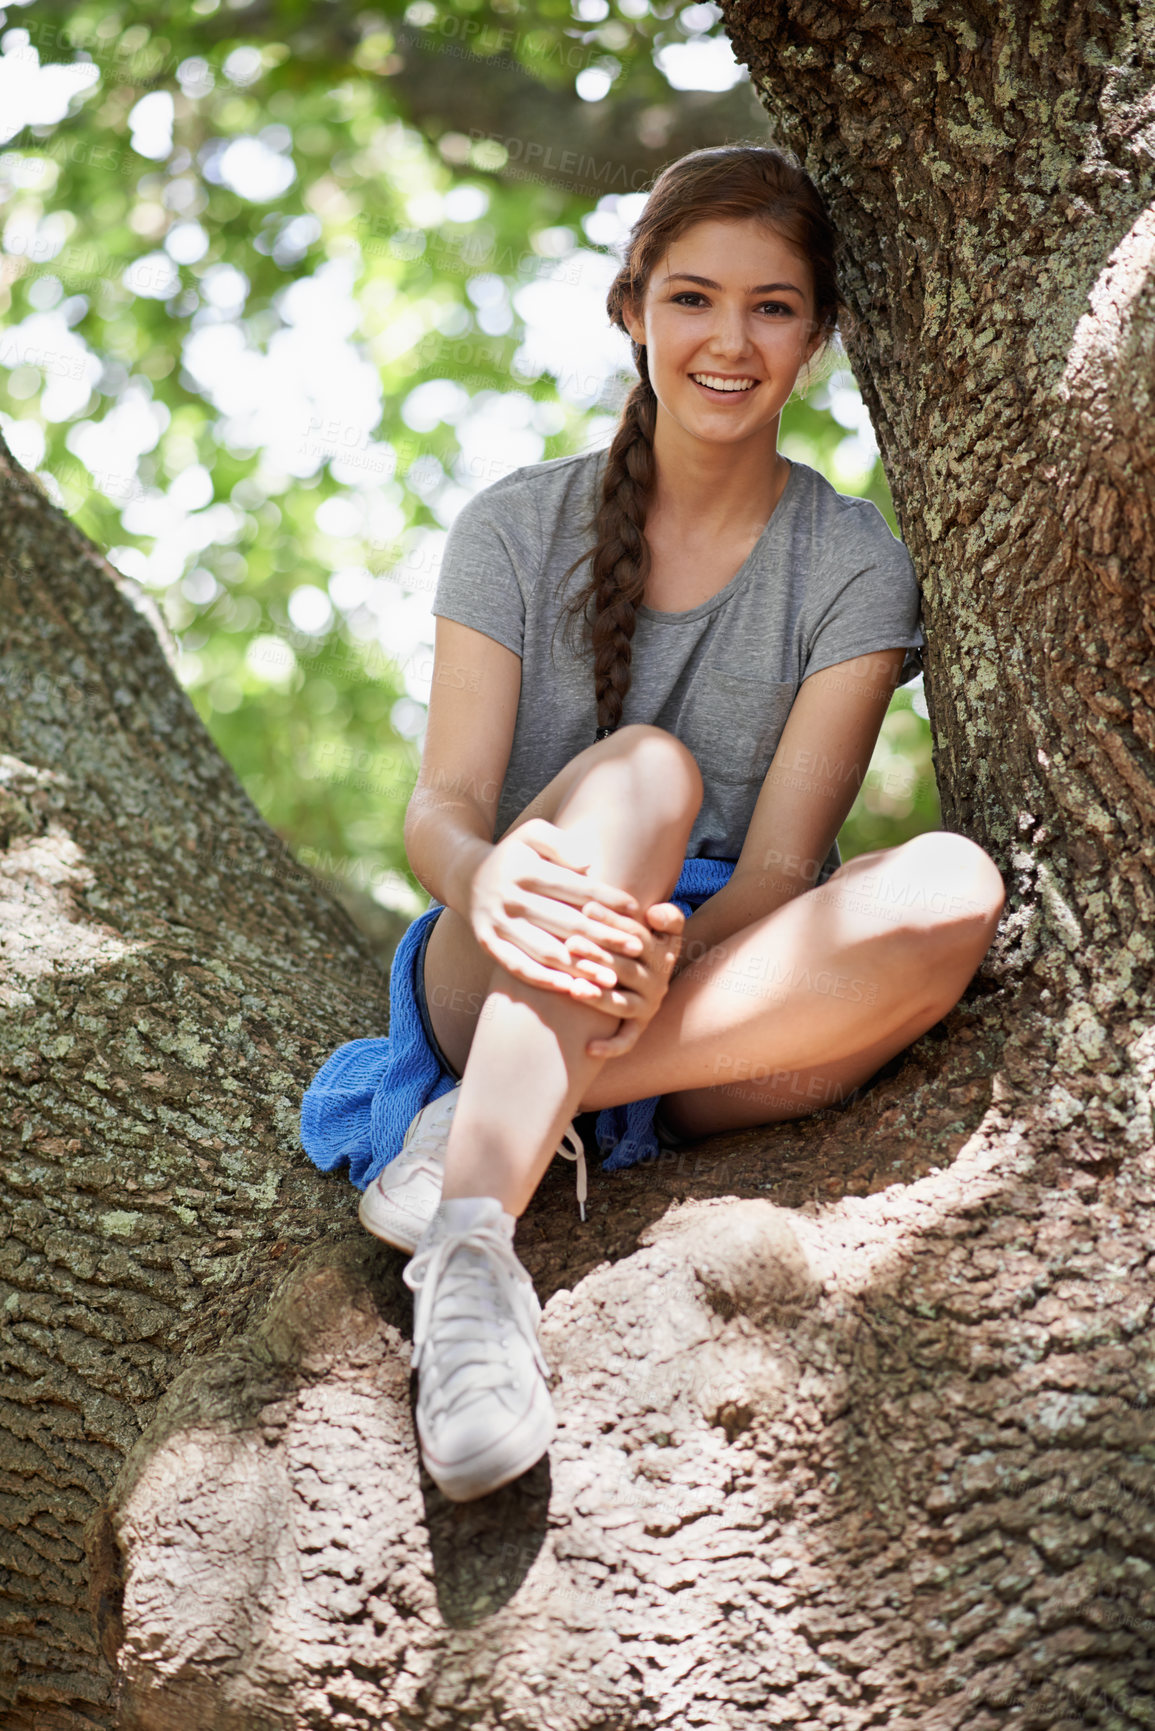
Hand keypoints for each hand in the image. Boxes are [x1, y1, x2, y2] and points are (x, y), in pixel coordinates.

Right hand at [468, 818, 647, 999]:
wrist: (465, 876)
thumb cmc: (513, 855)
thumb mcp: (532, 834)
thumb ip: (560, 844)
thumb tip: (588, 865)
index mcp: (525, 869)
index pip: (575, 887)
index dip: (608, 899)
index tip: (635, 910)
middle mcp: (509, 897)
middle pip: (565, 922)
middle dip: (604, 937)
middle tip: (637, 947)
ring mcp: (497, 923)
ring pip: (545, 950)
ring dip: (580, 966)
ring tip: (612, 978)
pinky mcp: (487, 944)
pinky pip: (517, 967)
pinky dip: (544, 980)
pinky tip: (571, 988)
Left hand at [566, 899, 685, 1060]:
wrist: (649, 972)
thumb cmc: (640, 939)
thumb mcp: (663, 926)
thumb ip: (666, 916)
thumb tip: (655, 913)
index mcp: (662, 953)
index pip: (637, 936)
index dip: (614, 921)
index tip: (587, 907)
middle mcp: (657, 982)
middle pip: (626, 969)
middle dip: (598, 955)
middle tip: (571, 944)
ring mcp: (647, 1006)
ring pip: (623, 1004)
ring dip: (599, 997)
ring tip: (574, 989)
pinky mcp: (638, 1027)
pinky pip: (626, 1040)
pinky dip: (610, 1046)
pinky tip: (589, 1049)